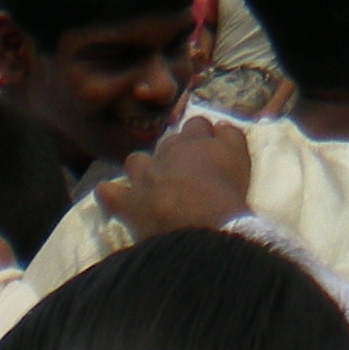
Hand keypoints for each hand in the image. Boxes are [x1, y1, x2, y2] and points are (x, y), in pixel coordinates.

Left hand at [100, 116, 254, 237]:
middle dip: (174, 152)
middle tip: (186, 171)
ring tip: (151, 182)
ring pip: (136, 161)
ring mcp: (143, 177)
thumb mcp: (240, 157)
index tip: (209, 147)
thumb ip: (231, 135)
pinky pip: (108, 193)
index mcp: (193, 140)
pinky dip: (110, 194)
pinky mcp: (128, 203)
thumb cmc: (226, 191)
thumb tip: (220, 123)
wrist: (201, 225)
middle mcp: (165, 153)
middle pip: (167, 143)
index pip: (196, 124)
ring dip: (142, 168)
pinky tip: (114, 198)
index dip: (202, 134)